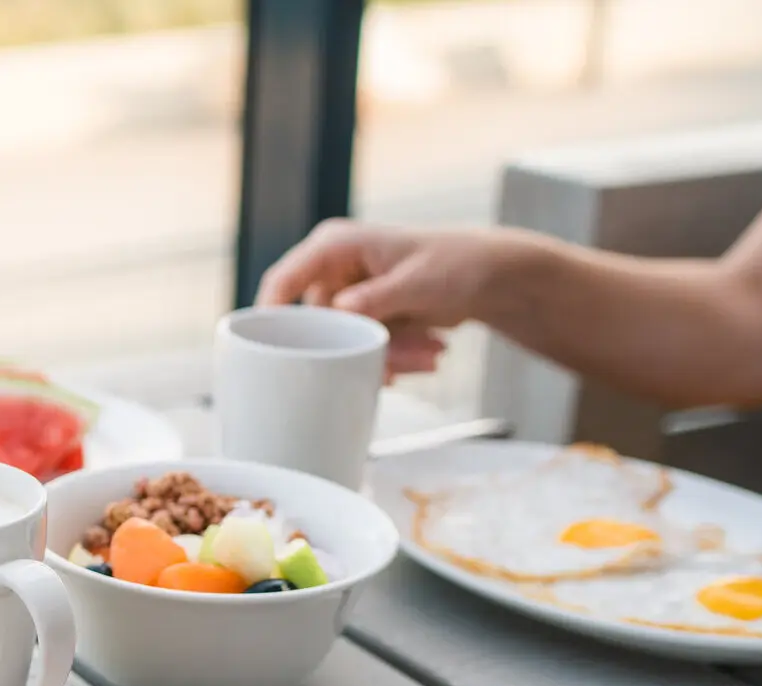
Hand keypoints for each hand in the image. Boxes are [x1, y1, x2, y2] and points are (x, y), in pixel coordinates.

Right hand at [257, 220, 514, 376]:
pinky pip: (361, 349)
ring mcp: (346, 297)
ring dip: (385, 355)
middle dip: (354, 348)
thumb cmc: (459, 263)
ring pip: (342, 343)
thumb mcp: (418, 282)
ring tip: (429, 352)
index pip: (282, 282)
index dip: (270, 318)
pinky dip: (392, 357)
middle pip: (316, 324)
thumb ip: (375, 299)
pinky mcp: (362, 320)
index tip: (274, 354)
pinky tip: (427, 353)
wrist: (492, 277)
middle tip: (393, 364)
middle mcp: (332, 270)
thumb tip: (338, 311)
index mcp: (335, 246)